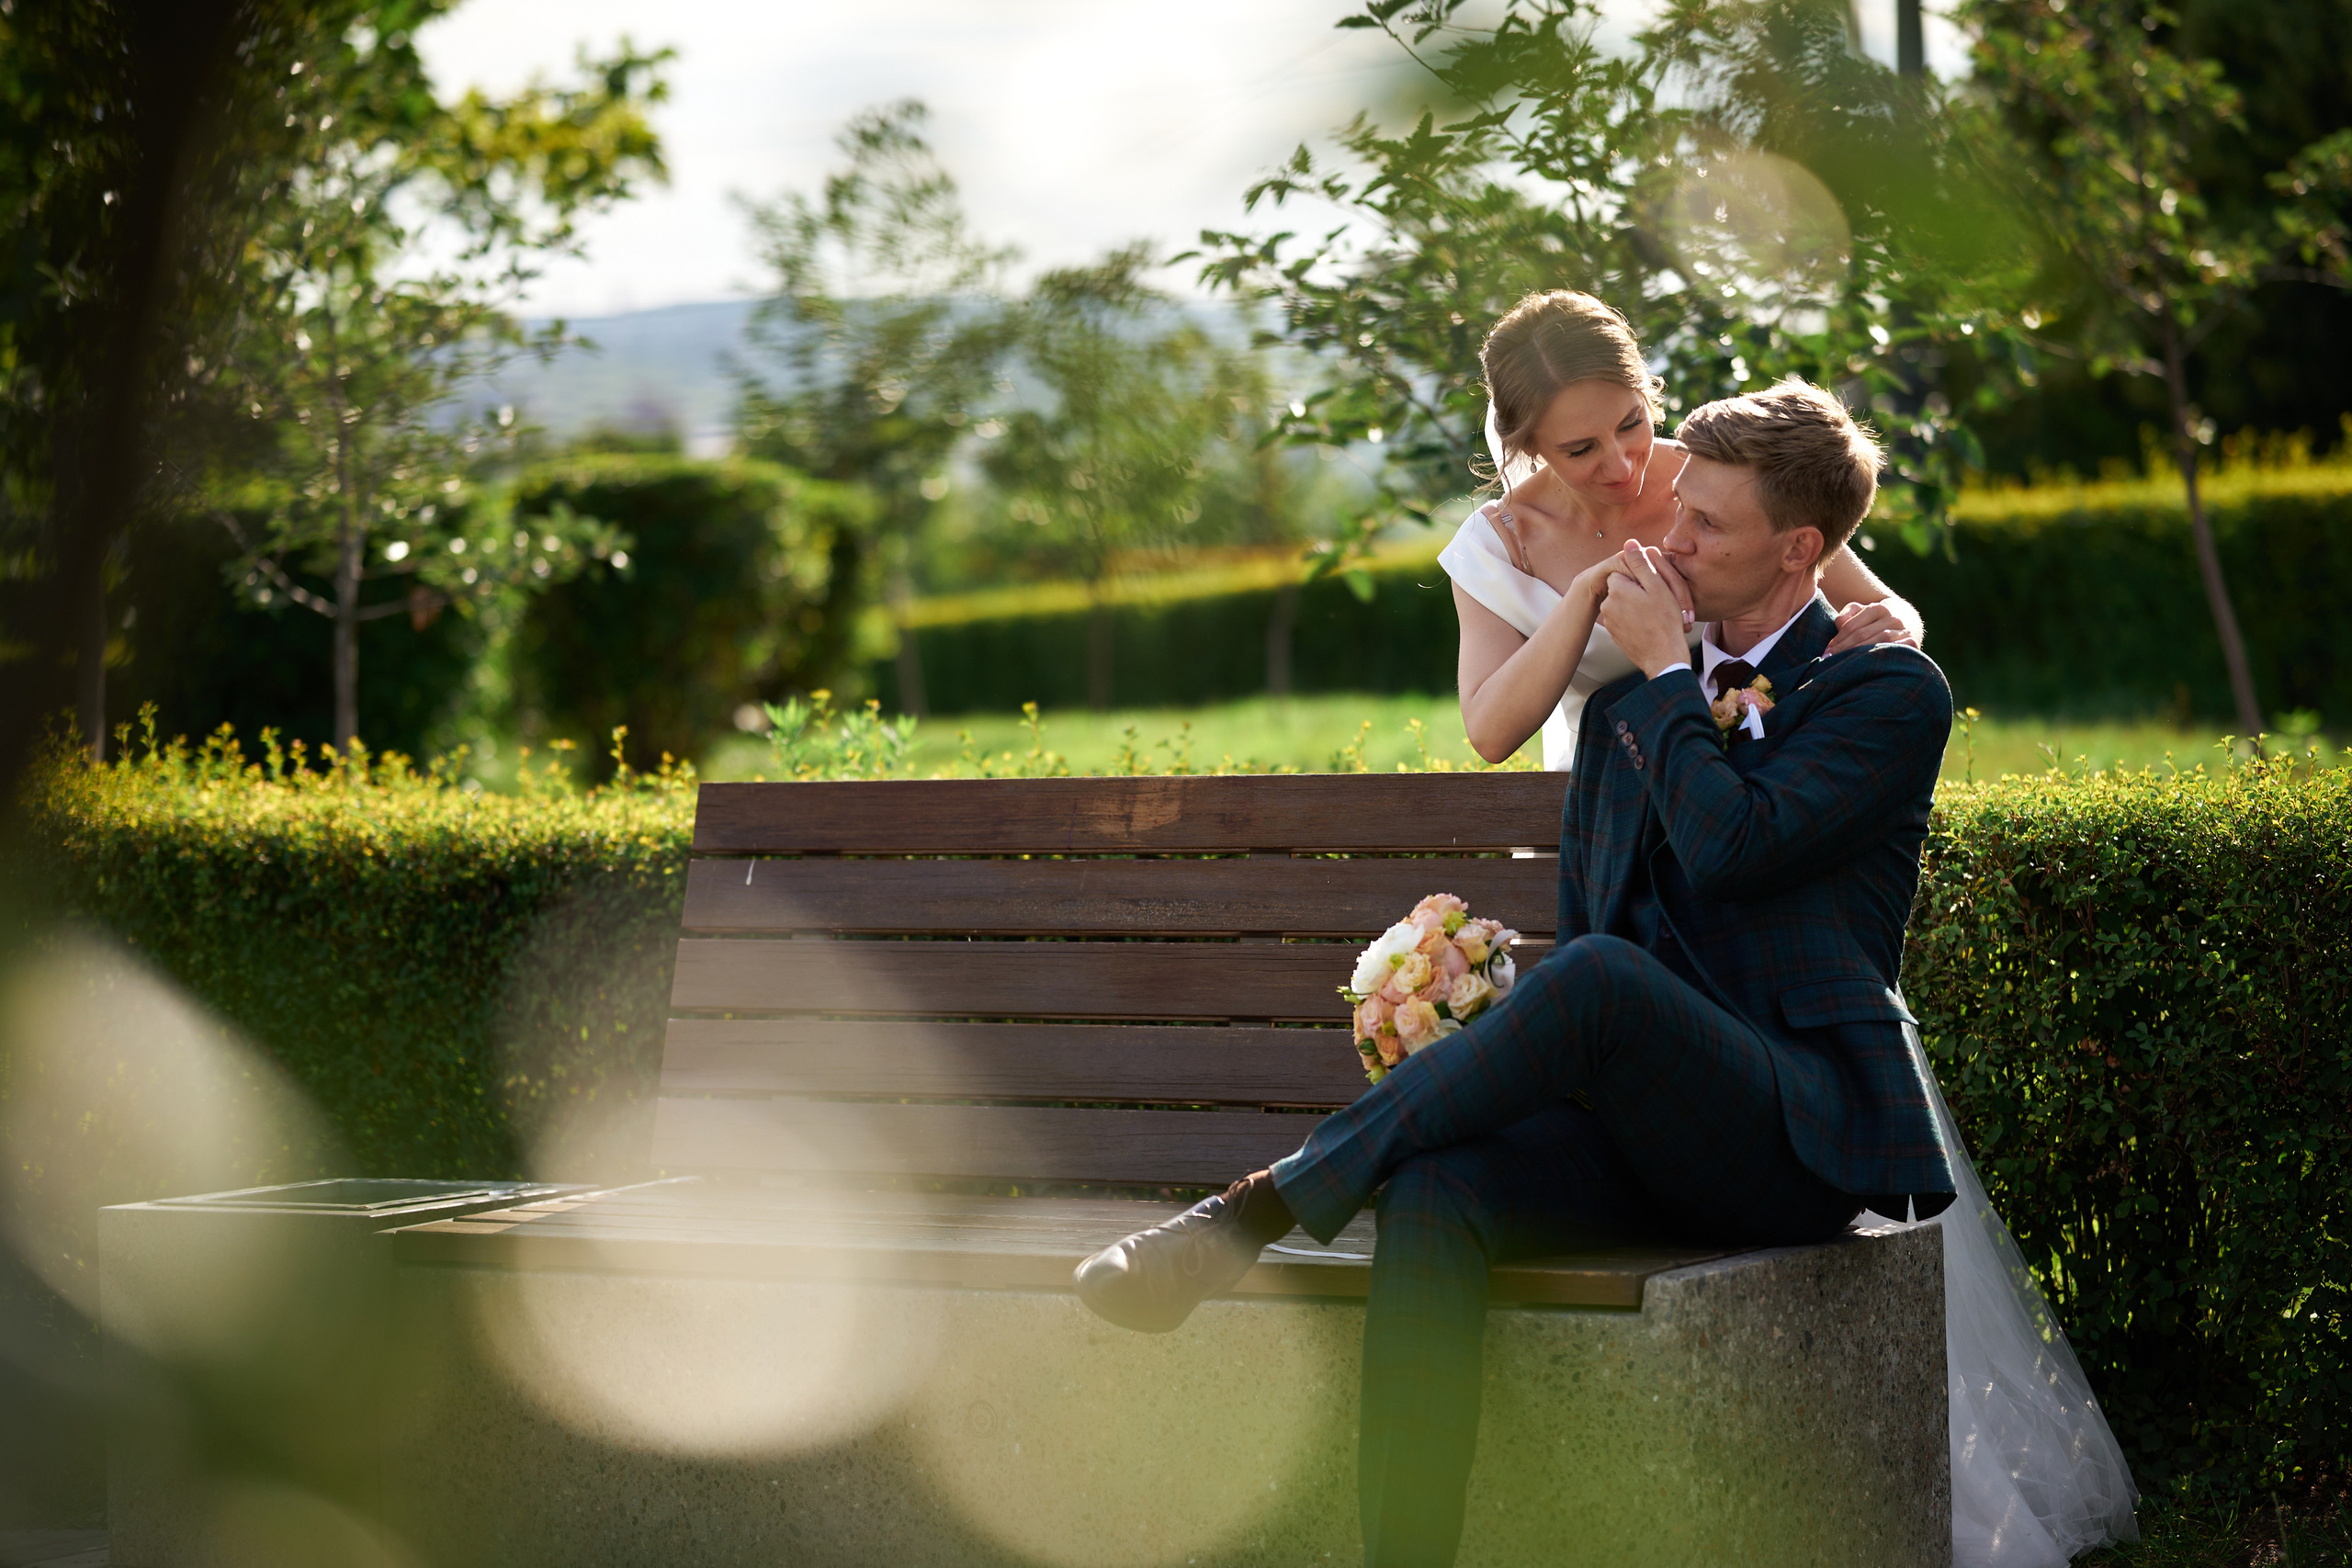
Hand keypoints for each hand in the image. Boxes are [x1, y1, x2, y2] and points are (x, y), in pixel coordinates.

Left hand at [1570, 542, 1693, 624]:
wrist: (1663, 657)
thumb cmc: (1664, 621)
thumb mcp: (1657, 587)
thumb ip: (1640, 564)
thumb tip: (1629, 543)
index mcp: (1616, 589)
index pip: (1624, 572)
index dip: (1640, 578)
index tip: (1653, 589)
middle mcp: (1607, 605)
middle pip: (1622, 588)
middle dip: (1637, 592)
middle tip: (1657, 603)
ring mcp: (1609, 622)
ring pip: (1623, 604)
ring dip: (1636, 606)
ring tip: (1654, 616)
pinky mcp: (1614, 634)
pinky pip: (1624, 619)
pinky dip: (1634, 620)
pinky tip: (1648, 627)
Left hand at [1825, 600, 1922, 655]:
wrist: (1906, 624)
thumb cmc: (1873, 621)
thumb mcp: (1860, 612)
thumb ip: (1847, 614)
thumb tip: (1840, 623)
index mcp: (1879, 608)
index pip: (1852, 626)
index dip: (1838, 640)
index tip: (1826, 652)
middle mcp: (1894, 619)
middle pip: (1863, 635)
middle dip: (1844, 649)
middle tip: (1830, 661)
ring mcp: (1905, 631)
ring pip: (1878, 644)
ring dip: (1859, 655)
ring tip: (1844, 664)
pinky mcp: (1913, 644)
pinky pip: (1894, 652)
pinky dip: (1880, 658)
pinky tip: (1867, 666)